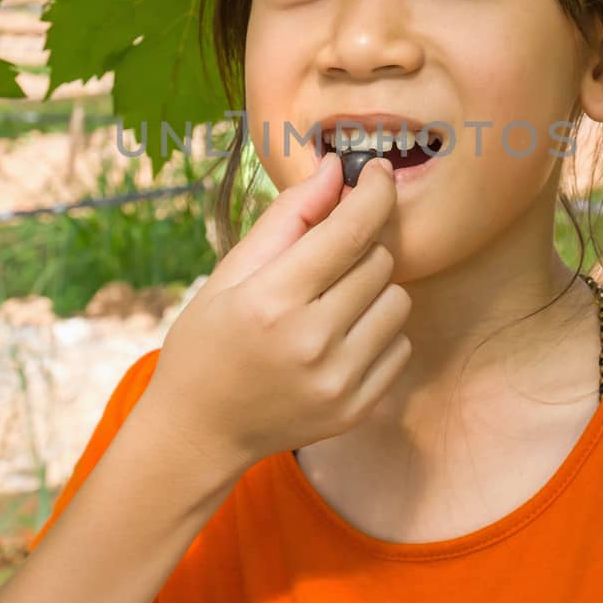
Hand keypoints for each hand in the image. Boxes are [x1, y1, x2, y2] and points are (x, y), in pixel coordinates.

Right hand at [147, 152, 409, 470]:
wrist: (200, 432)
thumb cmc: (208, 342)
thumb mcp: (230, 273)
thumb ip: (287, 218)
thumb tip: (338, 170)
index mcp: (272, 301)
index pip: (350, 232)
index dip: (374, 193)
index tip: (380, 173)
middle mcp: (311, 343)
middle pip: (379, 262)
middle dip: (361, 246)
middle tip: (327, 258)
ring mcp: (339, 381)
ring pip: (398, 301)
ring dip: (374, 289)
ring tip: (332, 302)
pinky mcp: (358, 408)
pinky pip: (401, 344)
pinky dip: (379, 331)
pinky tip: (340, 338)